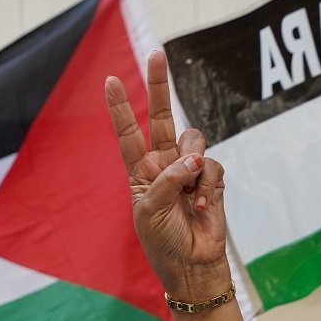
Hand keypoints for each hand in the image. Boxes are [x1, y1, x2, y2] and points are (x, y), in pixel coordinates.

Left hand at [105, 49, 248, 320]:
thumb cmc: (162, 242)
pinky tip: (202, 206)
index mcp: (139, 173)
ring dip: (192, 164)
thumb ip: (167, 180)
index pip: (128, 134)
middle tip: (157, 54)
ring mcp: (188, 171)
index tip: (109, 80)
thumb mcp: (150, 212)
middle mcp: (163, 166)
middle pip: (161, 118)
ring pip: (194, 141)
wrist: (192, 265)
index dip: (120, 108)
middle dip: (158, 87)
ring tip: (188, 195)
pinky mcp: (211, 179)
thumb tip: (193, 157)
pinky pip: (212, 166)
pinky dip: (208, 186)